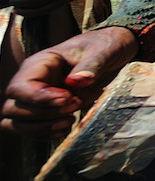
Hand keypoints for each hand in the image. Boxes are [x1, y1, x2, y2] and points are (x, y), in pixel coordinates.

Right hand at [1, 27, 138, 135]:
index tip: (68, 98)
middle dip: (43, 114)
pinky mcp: (46, 111)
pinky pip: (30, 130)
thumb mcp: (104, 51)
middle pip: (13, 108)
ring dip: (41, 128)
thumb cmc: (105, 46)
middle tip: (75, 104)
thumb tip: (75, 81)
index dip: (38, 99)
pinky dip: (46, 134)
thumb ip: (92, 64)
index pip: (19, 87)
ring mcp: (36, 99)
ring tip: (70, 120)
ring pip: (16, 123)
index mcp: (39, 63)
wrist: (114, 52)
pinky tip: (67, 128)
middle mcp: (31, 82)